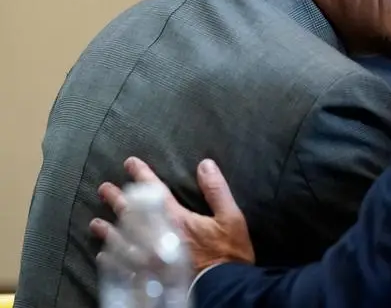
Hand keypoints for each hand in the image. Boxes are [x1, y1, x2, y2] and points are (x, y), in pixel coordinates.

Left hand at [90, 157, 254, 271]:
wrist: (224, 291)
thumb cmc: (228, 254)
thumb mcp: (231, 218)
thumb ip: (217, 190)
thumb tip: (204, 164)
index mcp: (176, 220)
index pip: (154, 193)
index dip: (142, 176)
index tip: (130, 163)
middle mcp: (156, 238)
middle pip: (131, 215)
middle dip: (117, 200)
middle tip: (104, 188)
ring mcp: (149, 260)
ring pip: (122, 242)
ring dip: (108, 230)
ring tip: (96, 222)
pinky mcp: (148, 278)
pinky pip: (122, 268)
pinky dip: (111, 260)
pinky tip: (103, 255)